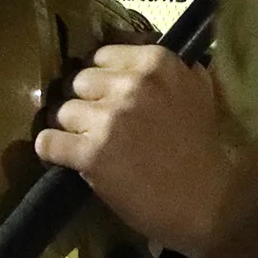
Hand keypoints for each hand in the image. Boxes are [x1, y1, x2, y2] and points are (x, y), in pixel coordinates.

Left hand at [34, 43, 257, 256]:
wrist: (209, 202)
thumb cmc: (207, 149)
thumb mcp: (202, 94)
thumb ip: (176, 71)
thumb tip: (150, 58)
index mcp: (157, 63)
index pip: (102, 55)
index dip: (103, 78)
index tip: (109, 95)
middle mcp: (131, 84)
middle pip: (79, 81)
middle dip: (86, 101)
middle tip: (98, 123)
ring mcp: (109, 119)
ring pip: (62, 111)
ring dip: (71, 129)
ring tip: (86, 145)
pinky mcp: (91, 154)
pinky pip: (48, 142)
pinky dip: (52, 151)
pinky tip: (64, 158)